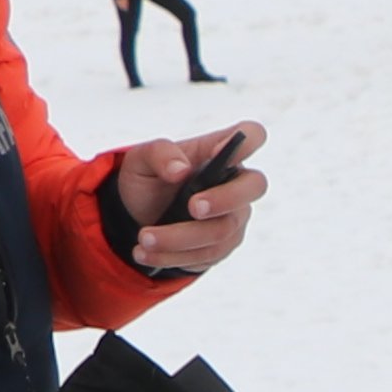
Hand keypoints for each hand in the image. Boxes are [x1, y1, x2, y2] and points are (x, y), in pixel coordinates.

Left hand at [109, 120, 264, 277]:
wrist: (137, 217)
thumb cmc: (148, 180)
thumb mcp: (141, 159)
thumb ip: (159, 154)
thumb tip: (180, 170)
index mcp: (219, 153)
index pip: (251, 135)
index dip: (247, 141)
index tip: (219, 153)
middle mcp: (235, 183)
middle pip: (254, 187)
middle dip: (224, 200)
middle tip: (192, 208)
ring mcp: (233, 217)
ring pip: (221, 231)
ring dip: (179, 238)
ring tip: (144, 239)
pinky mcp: (223, 246)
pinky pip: (206, 255)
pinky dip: (173, 256)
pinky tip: (146, 253)